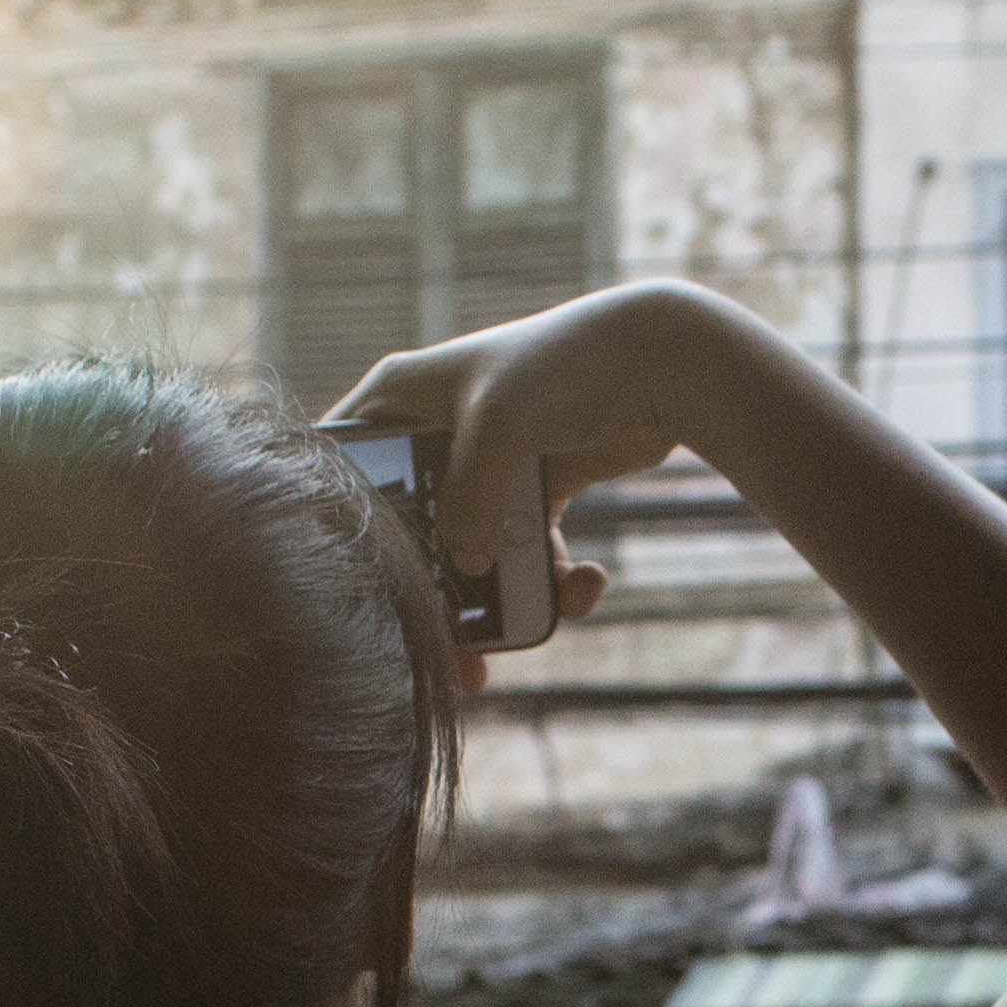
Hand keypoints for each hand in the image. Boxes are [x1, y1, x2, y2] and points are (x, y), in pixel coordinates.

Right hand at [333, 282, 737, 684]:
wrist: (664, 358)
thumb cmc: (567, 366)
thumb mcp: (499, 425)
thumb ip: (469, 499)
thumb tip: (468, 567)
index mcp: (402, 397)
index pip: (344, 465)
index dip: (342, 524)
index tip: (350, 583)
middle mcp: (436, 430)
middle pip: (411, 528)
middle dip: (428, 589)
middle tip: (440, 649)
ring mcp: (488, 463)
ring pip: (473, 551)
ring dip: (498, 601)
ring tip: (511, 640)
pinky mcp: (537, 488)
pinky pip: (530, 552)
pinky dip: (553, 579)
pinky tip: (586, 584)